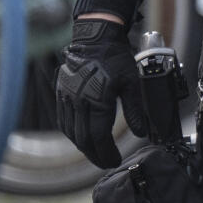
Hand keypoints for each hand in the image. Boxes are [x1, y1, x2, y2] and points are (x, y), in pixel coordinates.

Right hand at [55, 16, 141, 170]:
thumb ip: (135, 110)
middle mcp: (78, 101)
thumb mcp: (132, 84)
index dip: (106, 152)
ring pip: (71, 132)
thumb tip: (141, 133)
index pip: (98, 136)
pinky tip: (82, 138)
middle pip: (83, 138)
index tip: (115, 161)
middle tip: (107, 163)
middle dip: (95, 155)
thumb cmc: (115, 60)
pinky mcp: (61, 94)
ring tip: (97, 154)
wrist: (94, 39)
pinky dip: (73, 134)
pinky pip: (64, 121)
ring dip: (83, 147)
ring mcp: (67, 98)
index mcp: (97, 100)